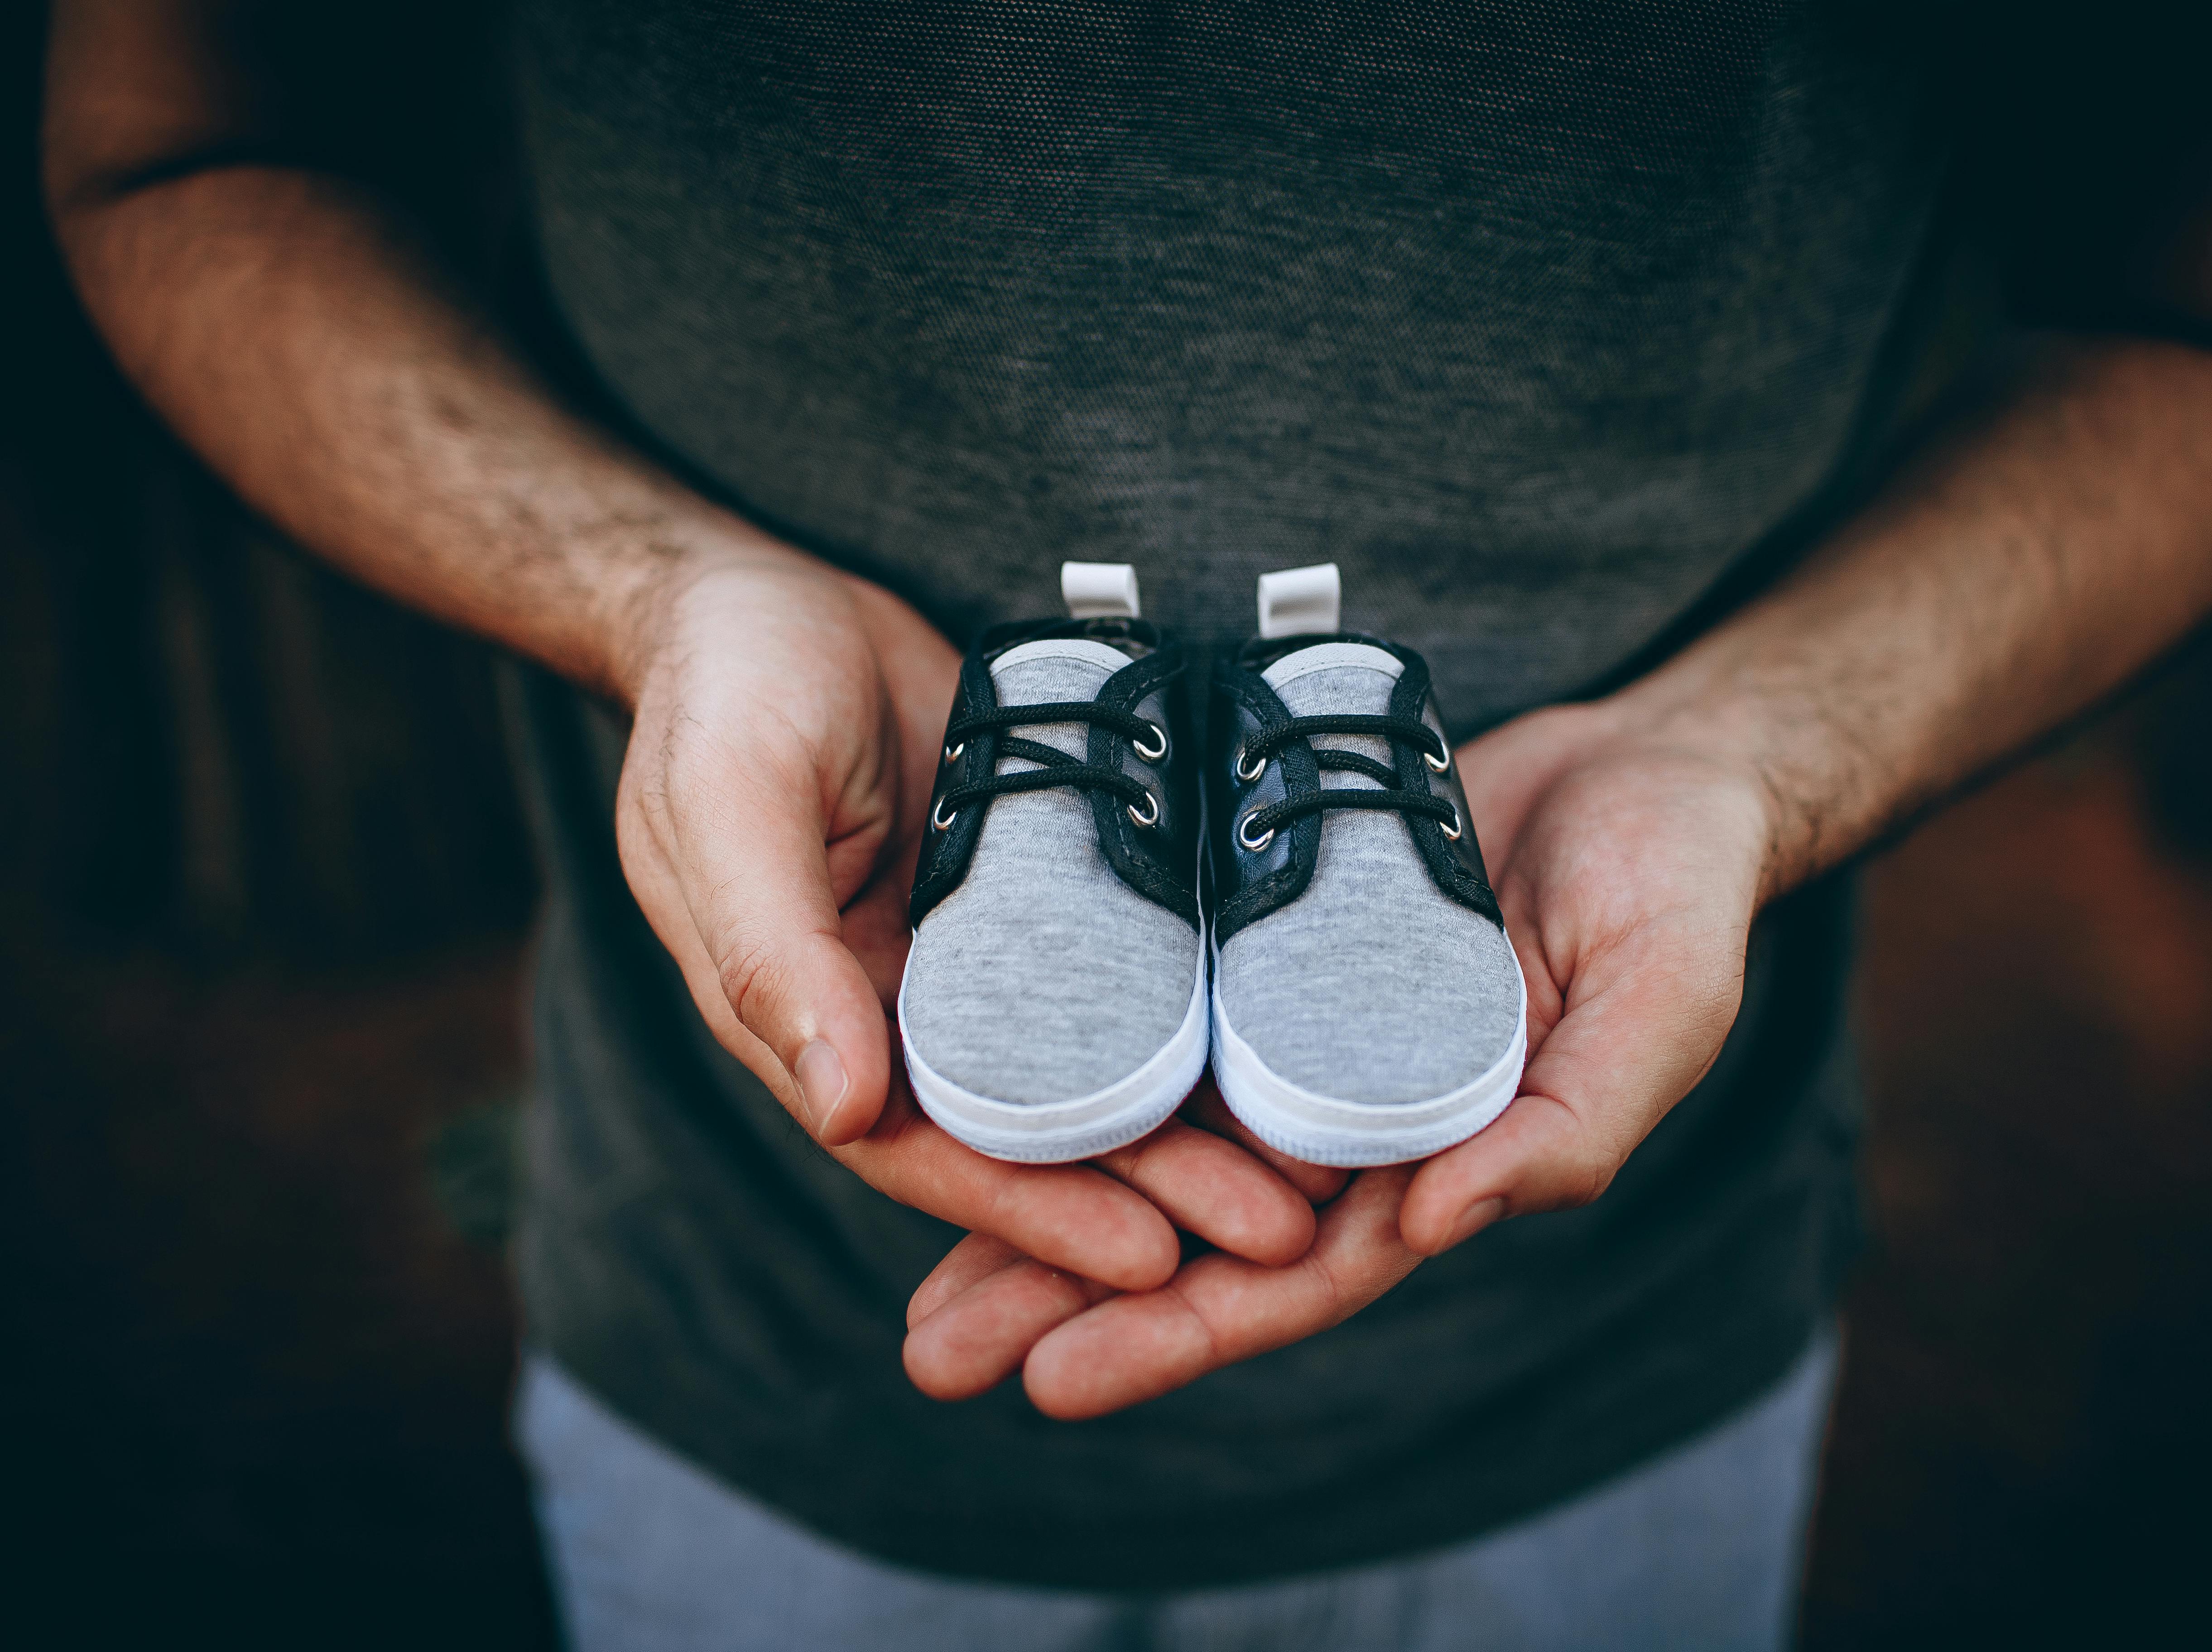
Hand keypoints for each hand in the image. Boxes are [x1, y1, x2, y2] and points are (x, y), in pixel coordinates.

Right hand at [615, 543, 1318, 1293]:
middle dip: (1150, 1189)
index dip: (1032, 1209)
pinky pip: (1118, 968)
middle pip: (1031, 1126)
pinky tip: (1279, 1048)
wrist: (763, 589)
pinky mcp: (1032, 887)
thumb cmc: (724, 684)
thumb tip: (841, 1106)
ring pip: (1090, 1062)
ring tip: (1310, 1172)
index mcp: (808, 1016)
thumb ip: (770, 950)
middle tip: (1282, 1234)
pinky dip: (1190, 1016)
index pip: (927, 1145)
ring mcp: (972, 949)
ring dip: (1191, 1122)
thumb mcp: (727, 800)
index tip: (1148, 1259)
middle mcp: (897, 1005)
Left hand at [901, 698, 1775, 1414]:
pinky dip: (1076, 1063)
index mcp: (1439, 1158)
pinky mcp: (1266, 947)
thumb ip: (1569, 1128)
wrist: (1647, 769)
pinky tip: (980, 1086)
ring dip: (1040, 1201)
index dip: (1181, 1334)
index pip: (1294, 1276)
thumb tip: (1438, 1222)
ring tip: (920, 1274)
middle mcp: (1352, 1116)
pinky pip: (1159, 1019)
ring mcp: (1300, 1032)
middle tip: (933, 1356)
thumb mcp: (1659, 1009)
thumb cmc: (1678, 895)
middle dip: (1066, 1298)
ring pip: (1154, 1140)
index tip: (1056, 1380)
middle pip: (1193, 1231)